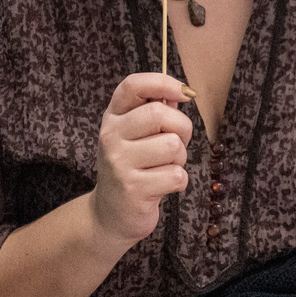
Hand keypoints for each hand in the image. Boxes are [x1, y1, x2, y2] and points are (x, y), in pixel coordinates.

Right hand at [91, 73, 194, 248]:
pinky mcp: (134, 188)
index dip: (163, 82)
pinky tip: (161, 186)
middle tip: (178, 143)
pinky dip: (178, 182)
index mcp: (113, 117)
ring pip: (173, 145)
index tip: (185, 92)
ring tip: (164, 167)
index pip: (133, 85)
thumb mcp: (136, 136)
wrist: (110, 215)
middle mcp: (111, 136)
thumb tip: (180, 92)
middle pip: (159, 114)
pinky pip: (176, 175)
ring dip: (180, 158)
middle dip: (182, 128)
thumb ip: (156, 112)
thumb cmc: (132, 168)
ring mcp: (120, 163)